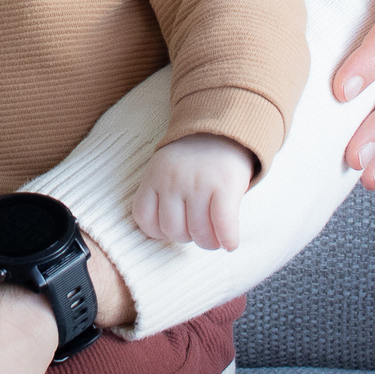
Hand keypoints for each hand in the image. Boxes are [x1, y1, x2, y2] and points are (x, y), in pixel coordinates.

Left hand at [130, 133, 251, 249]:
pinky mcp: (224, 186)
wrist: (225, 130)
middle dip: (187, 237)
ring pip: (198, 233)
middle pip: (173, 230)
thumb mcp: (165, 167)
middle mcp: (173, 180)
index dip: (158, 231)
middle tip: (198, 230)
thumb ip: (160, 195)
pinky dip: (228, 240)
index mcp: (154, 176)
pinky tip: (230, 243)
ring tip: (214, 237)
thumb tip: (164, 235)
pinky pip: (223, 225)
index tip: (172, 230)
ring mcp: (199, 183)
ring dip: (208, 242)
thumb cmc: (194, 159)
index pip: (144, 218)